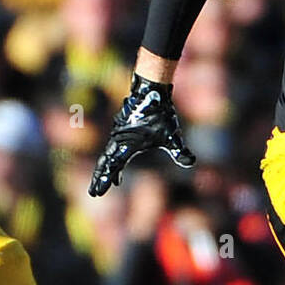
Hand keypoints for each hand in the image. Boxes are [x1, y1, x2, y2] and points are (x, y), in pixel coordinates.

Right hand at [89, 74, 194, 195]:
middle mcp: (119, 141)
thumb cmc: (161, 114)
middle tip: (93, 192)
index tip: (97, 192)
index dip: (104, 180)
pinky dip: (112, 160)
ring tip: (106, 183)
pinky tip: (118, 168)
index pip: (112, 167)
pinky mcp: (122, 131)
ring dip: (105, 170)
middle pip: (105, 163)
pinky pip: (113, 149)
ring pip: (108, 156)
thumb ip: (179, 150)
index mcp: (127, 145)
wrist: (151, 92)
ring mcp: (119, 135)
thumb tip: (191, 162)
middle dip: (99, 178)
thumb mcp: (172, 135)